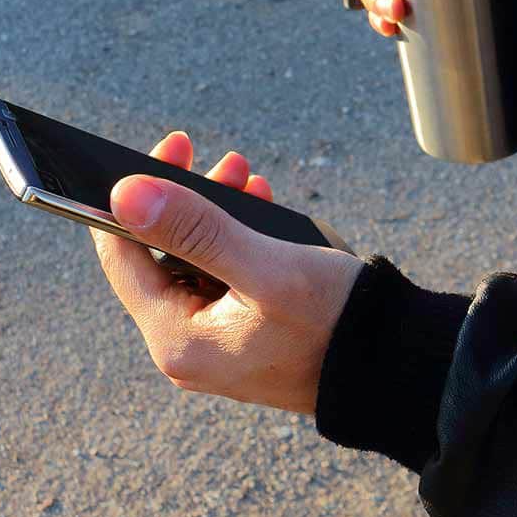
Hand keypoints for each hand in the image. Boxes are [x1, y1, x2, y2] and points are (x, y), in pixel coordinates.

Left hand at [90, 131, 362, 414]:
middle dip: (186, 200)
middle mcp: (186, 349)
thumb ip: (195, 229)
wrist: (394, 366)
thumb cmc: (335, 322)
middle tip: (222, 159)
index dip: (135, 197)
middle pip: (158, 258)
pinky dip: (235, 242)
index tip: (171, 149)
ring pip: (192, 265)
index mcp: (178, 339)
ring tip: (248, 176)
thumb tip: (125, 193)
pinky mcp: (241, 339)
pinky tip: (262, 208)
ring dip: (214, 216)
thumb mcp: (266, 266)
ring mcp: (214, 347)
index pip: (122, 257)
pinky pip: (221, 280)